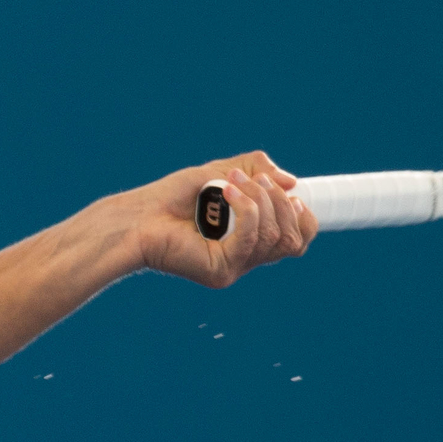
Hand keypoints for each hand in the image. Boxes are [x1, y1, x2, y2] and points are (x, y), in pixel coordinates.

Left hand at [132, 151, 315, 287]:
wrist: (138, 215)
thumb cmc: (172, 197)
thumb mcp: (221, 172)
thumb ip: (257, 171)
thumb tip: (292, 182)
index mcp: (250, 239)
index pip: (297, 239)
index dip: (304, 216)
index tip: (290, 191)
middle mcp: (246, 257)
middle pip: (294, 240)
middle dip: (282, 202)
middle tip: (255, 179)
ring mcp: (235, 266)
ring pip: (277, 237)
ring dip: (261, 199)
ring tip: (230, 182)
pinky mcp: (221, 270)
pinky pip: (252, 240)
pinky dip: (246, 209)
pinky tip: (225, 192)